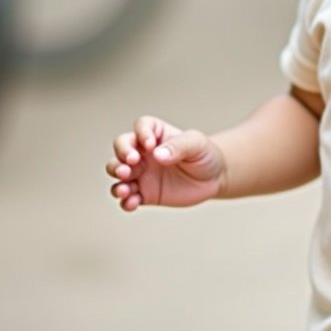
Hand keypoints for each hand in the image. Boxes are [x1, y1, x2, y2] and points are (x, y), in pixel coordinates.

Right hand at [107, 116, 224, 210]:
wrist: (213, 179)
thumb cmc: (204, 155)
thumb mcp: (197, 144)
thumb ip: (179, 146)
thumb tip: (157, 155)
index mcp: (156, 134)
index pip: (142, 127)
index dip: (141, 134)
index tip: (150, 145)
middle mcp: (143, 152)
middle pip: (121, 148)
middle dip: (120, 157)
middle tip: (129, 166)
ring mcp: (141, 173)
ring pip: (118, 174)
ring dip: (117, 181)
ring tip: (124, 189)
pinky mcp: (144, 193)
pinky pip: (128, 197)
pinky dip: (126, 201)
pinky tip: (132, 203)